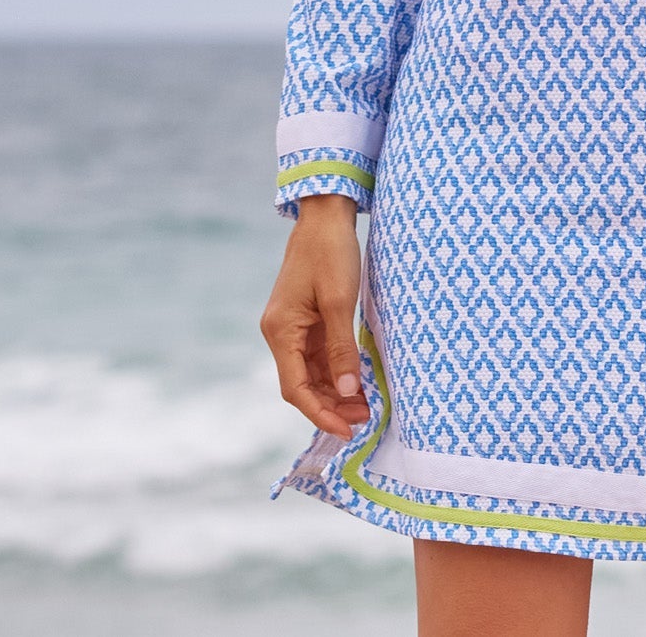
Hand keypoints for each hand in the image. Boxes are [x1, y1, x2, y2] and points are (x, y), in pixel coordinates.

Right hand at [260, 193, 369, 439]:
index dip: (321, 413)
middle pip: (302, 384)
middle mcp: (280, 333)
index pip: (296, 388)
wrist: (325, 215)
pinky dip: (336, 370)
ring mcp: (292, 327)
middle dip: (331, 405)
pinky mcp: (305, 319)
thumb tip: (348, 390)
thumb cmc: (331, 253)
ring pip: (310, 372)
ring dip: (335, 390)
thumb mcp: (339, 302)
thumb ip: (341, 349)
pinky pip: (317, 355)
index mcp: (280, 331)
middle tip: (365, 418)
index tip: (347, 430)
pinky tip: (357, 379)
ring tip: (365, 405)